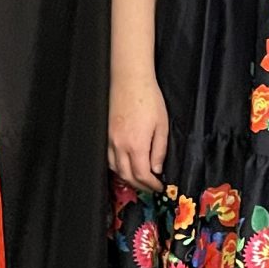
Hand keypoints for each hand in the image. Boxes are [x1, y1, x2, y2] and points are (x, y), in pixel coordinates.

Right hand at [108, 74, 170, 193]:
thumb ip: (159, 150)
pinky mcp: (106, 133)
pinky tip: (125, 165)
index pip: (142, 175)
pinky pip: (108, 157)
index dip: (151, 184)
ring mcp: (110, 140)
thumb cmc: (148, 98)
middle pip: (127, 175)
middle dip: (140, 185)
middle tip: (151, 187)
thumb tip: (157, 169)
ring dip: (127, 177)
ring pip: (115, 169)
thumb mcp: (162, 125)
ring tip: (139, 179)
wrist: (130, 80)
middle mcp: (119, 145)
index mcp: (136, 144)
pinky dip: (117, 166)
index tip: (159, 186)